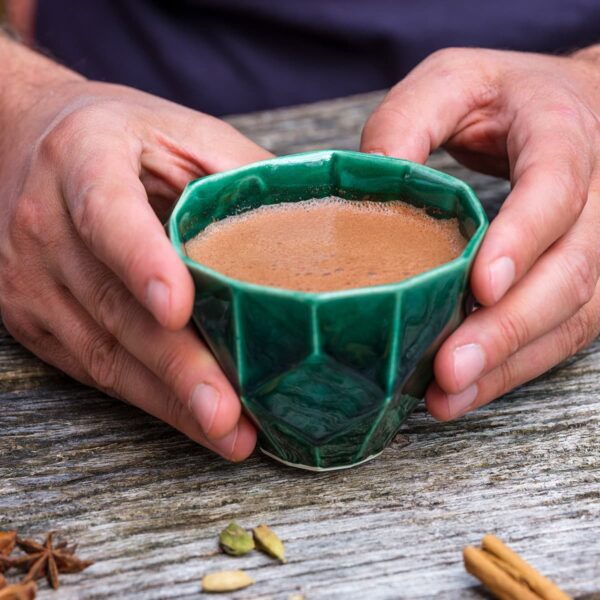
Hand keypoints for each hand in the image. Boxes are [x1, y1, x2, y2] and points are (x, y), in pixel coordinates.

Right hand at [0, 53, 270, 458]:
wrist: (20, 142)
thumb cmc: (118, 137)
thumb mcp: (178, 131)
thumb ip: (237, 172)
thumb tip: (314, 220)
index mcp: (83, 160)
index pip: (107, 213)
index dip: (141, 261)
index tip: (178, 309)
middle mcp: (44, 224)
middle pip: (114, 305)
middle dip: (175, 365)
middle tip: (227, 412)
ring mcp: (31, 280)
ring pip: (104, 351)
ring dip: (169, 399)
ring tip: (228, 432)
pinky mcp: (35, 320)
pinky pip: (94, 367)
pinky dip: (149, 398)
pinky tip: (194, 420)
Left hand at [361, 47, 599, 419]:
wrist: (562, 108)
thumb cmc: (503, 96)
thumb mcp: (451, 83)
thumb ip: (408, 122)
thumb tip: (369, 181)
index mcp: (564, 133)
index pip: (556, 187)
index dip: (523, 239)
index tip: (480, 288)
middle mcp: (597, 195)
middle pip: (570, 271)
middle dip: (508, 328)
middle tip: (448, 369)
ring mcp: (598, 245)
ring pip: (572, 316)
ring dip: (509, 364)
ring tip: (447, 396)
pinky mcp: (583, 280)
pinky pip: (562, 333)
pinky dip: (514, 367)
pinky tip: (467, 390)